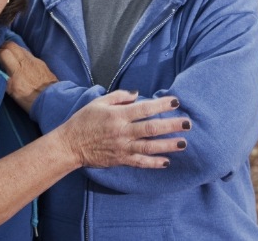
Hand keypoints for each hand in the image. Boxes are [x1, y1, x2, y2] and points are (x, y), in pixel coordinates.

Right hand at [0, 41, 56, 111]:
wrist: (51, 100)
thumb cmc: (30, 100)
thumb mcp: (12, 92)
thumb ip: (4, 77)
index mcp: (16, 71)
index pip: (3, 53)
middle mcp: (25, 62)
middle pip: (11, 45)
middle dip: (3, 46)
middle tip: (0, 52)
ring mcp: (34, 60)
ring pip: (20, 48)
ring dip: (13, 49)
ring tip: (9, 56)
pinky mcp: (41, 62)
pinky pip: (28, 54)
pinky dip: (22, 55)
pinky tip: (21, 62)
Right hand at [56, 90, 190, 168]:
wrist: (70, 144)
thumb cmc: (83, 120)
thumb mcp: (98, 102)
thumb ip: (119, 96)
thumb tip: (138, 95)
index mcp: (117, 115)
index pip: (144, 108)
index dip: (161, 104)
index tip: (176, 101)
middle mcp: (122, 131)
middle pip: (151, 128)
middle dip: (171, 125)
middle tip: (187, 123)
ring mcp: (122, 147)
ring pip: (149, 146)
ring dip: (168, 145)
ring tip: (183, 143)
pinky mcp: (120, 160)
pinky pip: (140, 162)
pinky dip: (153, 163)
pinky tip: (166, 162)